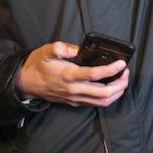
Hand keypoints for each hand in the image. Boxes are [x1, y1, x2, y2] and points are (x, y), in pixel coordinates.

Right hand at [15, 41, 129, 107]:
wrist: (26, 83)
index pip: (94, 75)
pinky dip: (109, 97)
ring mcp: (75, 98)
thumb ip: (60, 48)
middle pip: (104, 93)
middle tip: (126, 72)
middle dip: (120, 83)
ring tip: (123, 79)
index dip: (111, 70)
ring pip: (102, 102)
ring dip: (117, 92)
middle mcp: (74, 90)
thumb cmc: (38, 65)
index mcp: (68, 76)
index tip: (122, 63)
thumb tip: (75, 49)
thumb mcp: (46, 51)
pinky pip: (96, 104)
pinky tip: (113, 87)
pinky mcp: (75, 102)